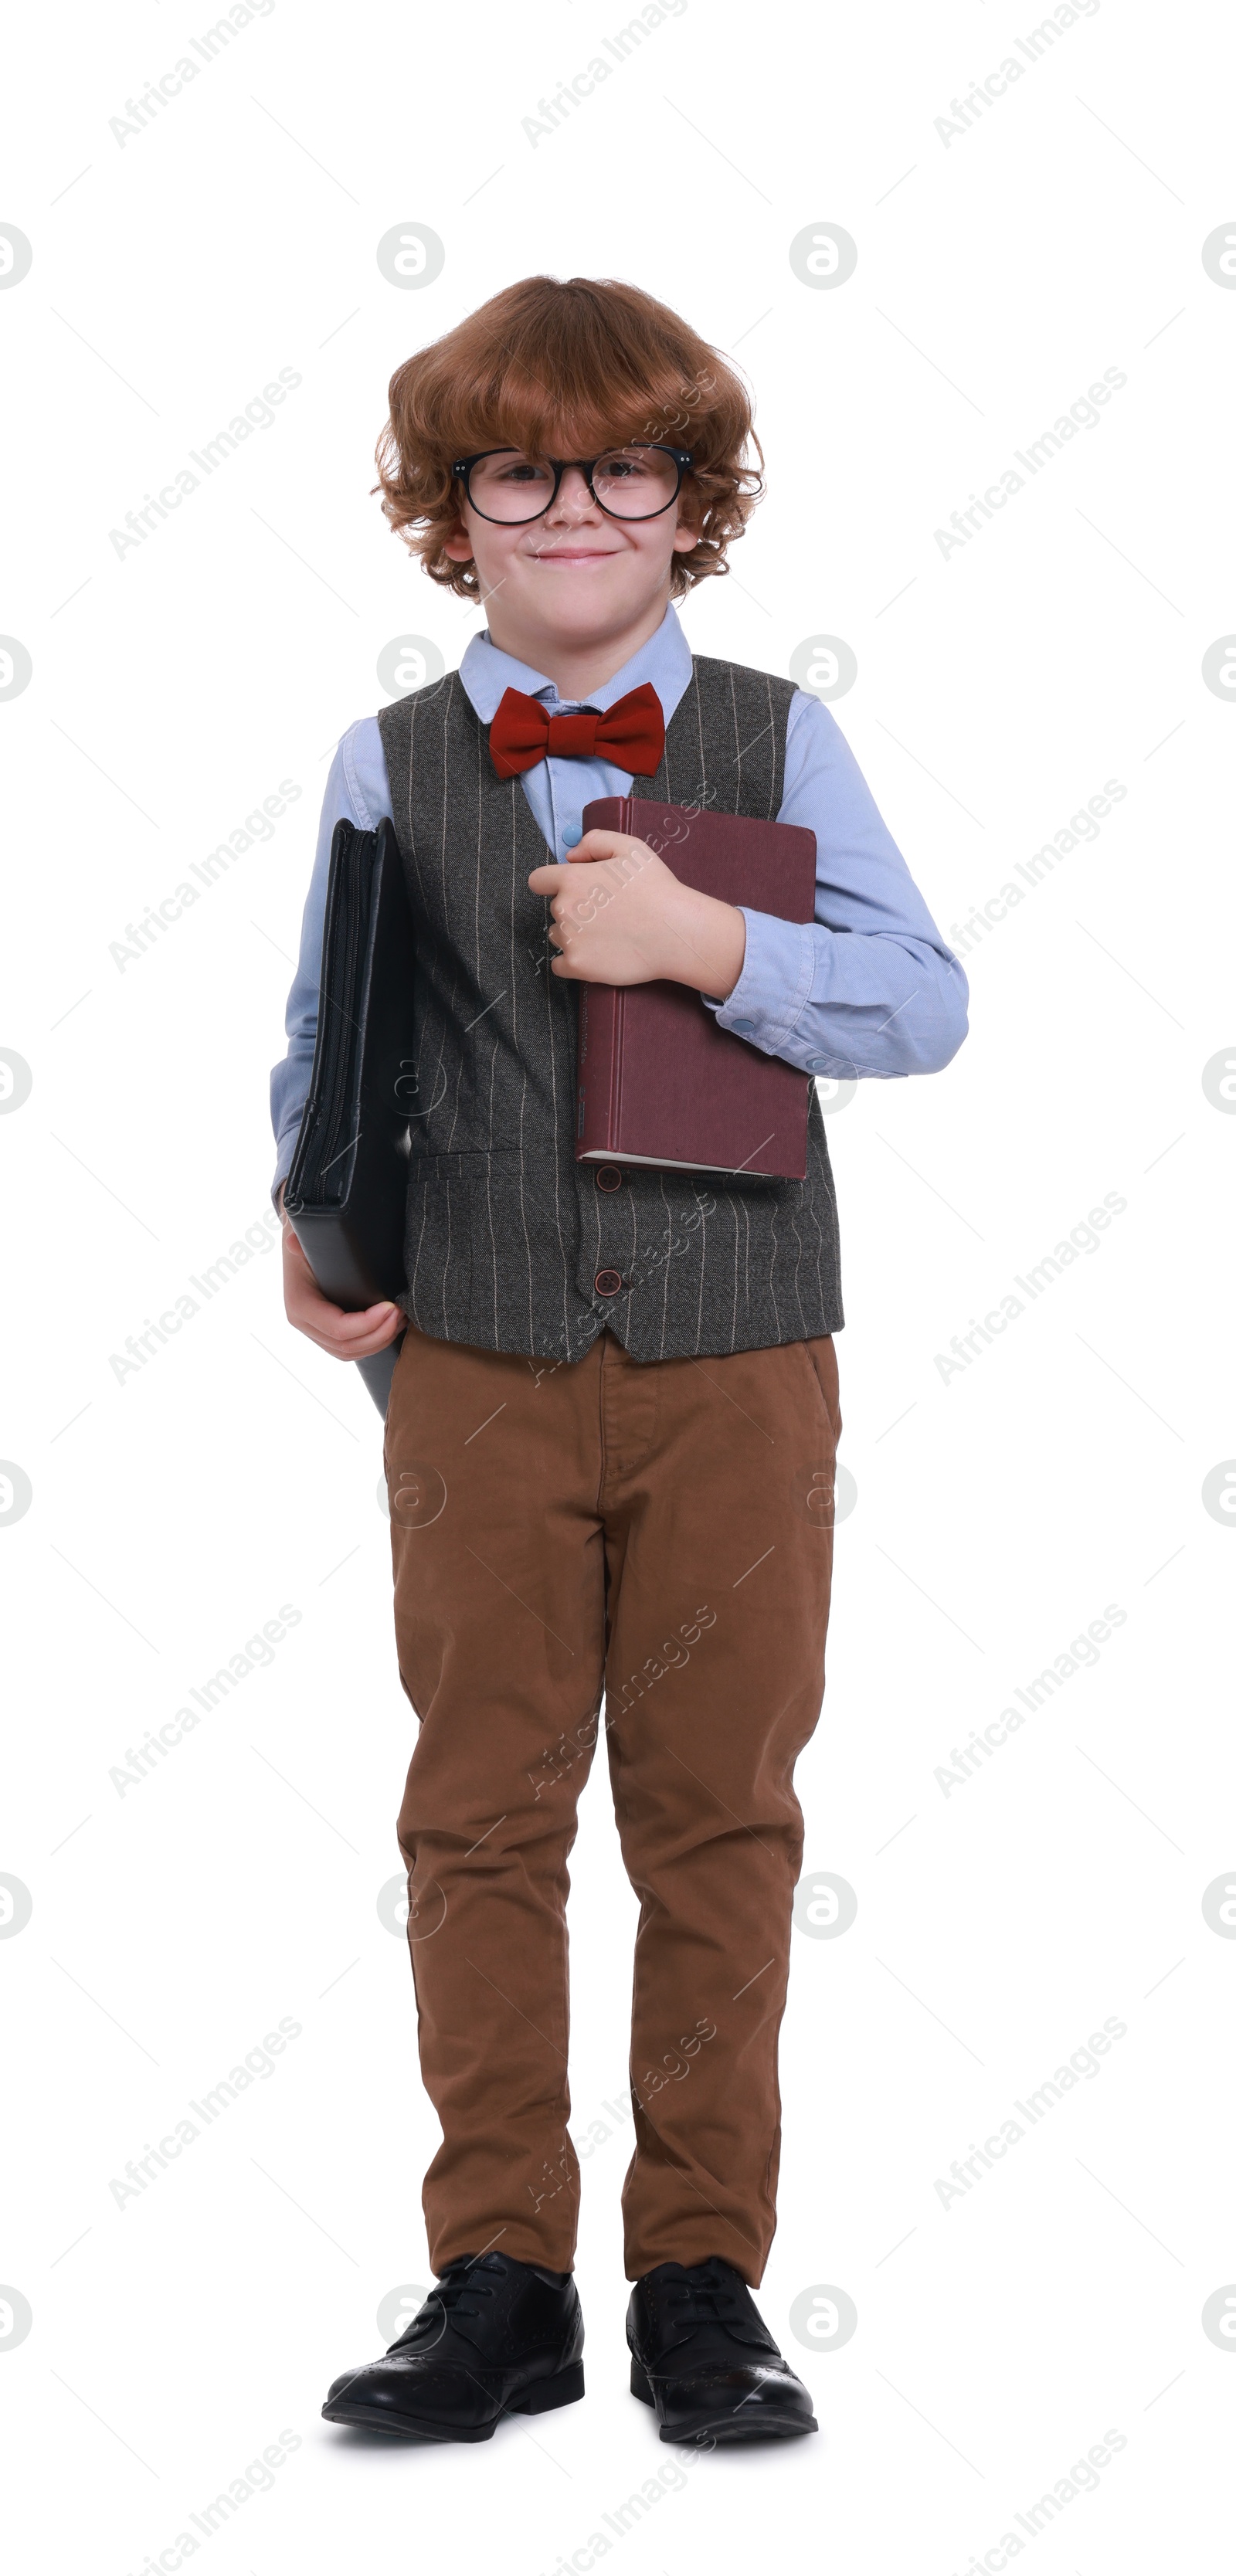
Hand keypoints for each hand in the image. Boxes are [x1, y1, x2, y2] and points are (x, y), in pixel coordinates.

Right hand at [277, 1186, 404, 1359]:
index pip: (338, 1329)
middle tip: (401, 1312)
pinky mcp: (327, 1330)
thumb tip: (293, 1242)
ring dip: (380, 1340)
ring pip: (350, 1353)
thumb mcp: (304, 1234)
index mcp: (299, 1304)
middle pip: (346, 1347)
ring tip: (401, 1319)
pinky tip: (392, 1325)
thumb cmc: (307, 1236)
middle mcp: (304, 1322)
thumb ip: (300, 1239)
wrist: (300, 1237)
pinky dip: (374, 1341)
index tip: (390, 1307)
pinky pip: (351, 1348)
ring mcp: (314, 1329)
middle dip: (379, 1334)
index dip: (367, 1324)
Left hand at [527, 829, 745, 995]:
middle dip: (574, 909)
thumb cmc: (657, 889)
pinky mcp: (578, 966)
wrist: (675, 932)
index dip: (552, 883)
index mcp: (572, 879)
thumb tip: (571, 855)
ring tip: (606, 934)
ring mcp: (569, 940)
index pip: (538, 880)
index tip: (570, 889)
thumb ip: (594, 841)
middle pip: (555, 909)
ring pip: (558, 935)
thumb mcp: (630, 848)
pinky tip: (595, 955)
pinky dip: (573, 961)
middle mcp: (564, 909)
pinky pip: (559, 965)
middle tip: (606, 913)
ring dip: (573, 934)